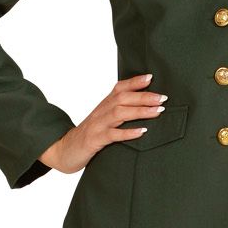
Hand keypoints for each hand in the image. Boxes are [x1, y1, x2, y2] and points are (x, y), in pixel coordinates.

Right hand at [39, 73, 168, 174]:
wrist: (64, 150)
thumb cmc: (89, 136)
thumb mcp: (103, 120)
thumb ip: (118, 112)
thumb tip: (143, 106)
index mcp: (103, 106)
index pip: (119, 88)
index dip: (134, 82)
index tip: (151, 77)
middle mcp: (100, 112)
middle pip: (122, 98)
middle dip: (143, 96)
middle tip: (163, 98)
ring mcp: (97, 126)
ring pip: (119, 113)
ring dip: (139, 111)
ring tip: (157, 111)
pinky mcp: (94, 140)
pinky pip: (112, 135)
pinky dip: (128, 133)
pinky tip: (142, 132)